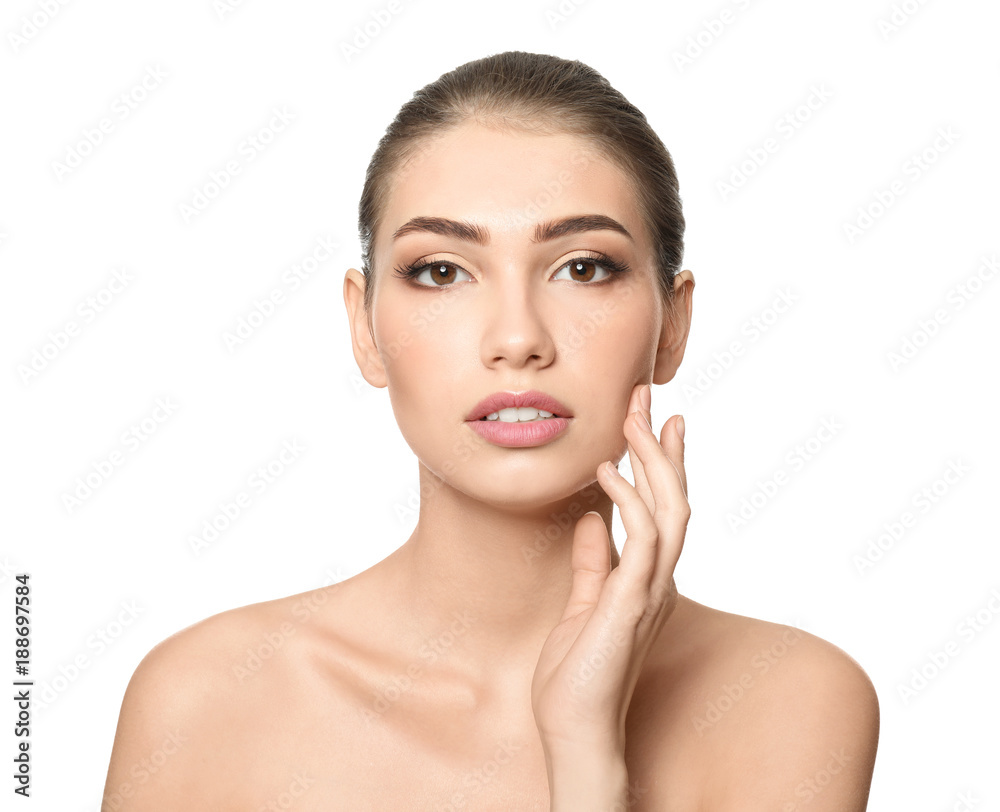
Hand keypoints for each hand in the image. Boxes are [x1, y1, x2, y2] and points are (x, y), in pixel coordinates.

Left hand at [531, 382, 689, 756]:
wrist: (574, 728)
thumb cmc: (577, 674)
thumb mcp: (583, 603)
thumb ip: (593, 562)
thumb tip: (593, 521)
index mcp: (647, 578)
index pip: (662, 508)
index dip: (660, 462)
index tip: (651, 419)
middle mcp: (658, 579)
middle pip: (675, 499)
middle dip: (662, 446)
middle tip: (647, 397)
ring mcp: (650, 591)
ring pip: (670, 511)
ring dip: (652, 461)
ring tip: (631, 418)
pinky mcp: (633, 604)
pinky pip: (641, 542)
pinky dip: (630, 502)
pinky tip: (606, 472)